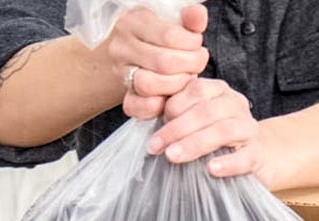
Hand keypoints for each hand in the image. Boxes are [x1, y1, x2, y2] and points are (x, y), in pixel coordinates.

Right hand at [106, 4, 208, 118]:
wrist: (136, 59)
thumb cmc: (161, 41)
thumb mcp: (174, 24)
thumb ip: (189, 20)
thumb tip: (198, 15)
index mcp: (134, 21)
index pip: (169, 36)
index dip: (191, 44)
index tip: (198, 46)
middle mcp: (122, 47)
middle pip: (163, 62)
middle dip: (189, 66)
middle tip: (197, 64)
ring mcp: (120, 73)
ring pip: (149, 85)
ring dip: (176, 85)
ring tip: (186, 78)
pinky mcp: (124, 97)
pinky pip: (139, 106)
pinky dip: (159, 105)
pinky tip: (171, 96)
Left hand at [146, 78, 276, 185]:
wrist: (257, 156)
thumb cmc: (217, 141)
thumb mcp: (197, 123)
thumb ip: (177, 117)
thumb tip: (145, 118)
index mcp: (218, 92)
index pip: (195, 90)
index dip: (173, 107)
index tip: (155, 125)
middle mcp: (236, 104)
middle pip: (206, 111)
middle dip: (177, 129)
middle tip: (155, 146)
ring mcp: (249, 129)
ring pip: (224, 130)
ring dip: (195, 144)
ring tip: (173, 157)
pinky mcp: (257, 155)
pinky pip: (245, 157)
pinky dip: (228, 163)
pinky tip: (211, 170)